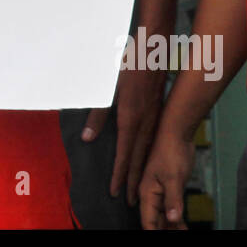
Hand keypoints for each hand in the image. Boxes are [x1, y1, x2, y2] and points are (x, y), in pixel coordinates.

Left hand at [83, 66, 165, 204]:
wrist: (151, 46)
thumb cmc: (126, 63)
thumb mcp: (106, 87)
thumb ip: (97, 113)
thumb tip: (88, 138)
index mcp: (130, 116)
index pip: (123, 152)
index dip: (118, 173)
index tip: (115, 191)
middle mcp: (145, 119)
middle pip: (138, 156)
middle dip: (132, 179)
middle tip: (129, 200)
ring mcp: (154, 114)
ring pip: (148, 149)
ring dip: (141, 169)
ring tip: (138, 186)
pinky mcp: (158, 108)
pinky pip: (153, 138)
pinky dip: (149, 153)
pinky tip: (147, 158)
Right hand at [139, 127, 193, 228]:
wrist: (177, 133)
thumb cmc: (171, 150)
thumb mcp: (173, 177)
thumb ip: (173, 199)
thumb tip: (172, 219)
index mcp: (147, 192)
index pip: (148, 221)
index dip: (155, 232)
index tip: (164, 238)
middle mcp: (151, 194)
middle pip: (155, 221)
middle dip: (165, 230)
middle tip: (180, 234)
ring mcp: (161, 191)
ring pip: (164, 216)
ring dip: (172, 226)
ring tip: (183, 232)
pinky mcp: (171, 188)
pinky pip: (171, 208)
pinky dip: (177, 218)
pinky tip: (183, 225)